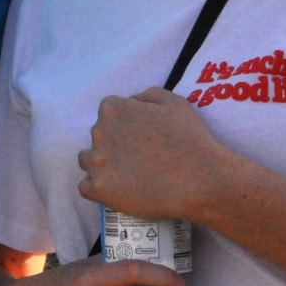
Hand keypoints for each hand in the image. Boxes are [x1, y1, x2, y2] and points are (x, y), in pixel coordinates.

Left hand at [77, 87, 229, 219]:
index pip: (109, 113)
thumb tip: (132, 101)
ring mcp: (97, 162)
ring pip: (87, 161)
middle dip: (114, 144)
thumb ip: (146, 95)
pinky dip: (98, 189)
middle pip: (99, 137)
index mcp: (113, 108)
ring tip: (127, 175)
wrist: (199, 180)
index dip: (125, 125)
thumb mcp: (174, 102)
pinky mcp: (98, 189)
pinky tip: (117, 190)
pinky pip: (85, 187)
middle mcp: (99, 132)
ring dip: (102, 166)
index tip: (140, 137)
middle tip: (138, 158)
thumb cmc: (190, 138)